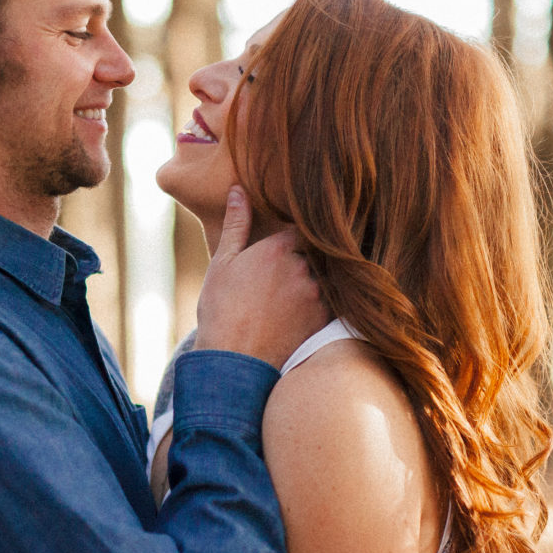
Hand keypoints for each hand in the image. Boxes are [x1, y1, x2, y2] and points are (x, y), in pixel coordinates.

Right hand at [195, 187, 328, 368]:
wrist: (233, 361)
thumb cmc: (221, 311)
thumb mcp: (222, 263)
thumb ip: (236, 224)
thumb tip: (239, 190)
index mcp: (277, 248)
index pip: (300, 229)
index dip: (294, 237)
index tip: (286, 245)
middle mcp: (303, 266)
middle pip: (315, 252)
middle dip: (304, 259)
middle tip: (283, 279)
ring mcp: (318, 293)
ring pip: (324, 277)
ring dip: (313, 282)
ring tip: (288, 299)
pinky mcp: (325, 318)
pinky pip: (331, 301)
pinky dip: (321, 304)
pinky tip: (299, 315)